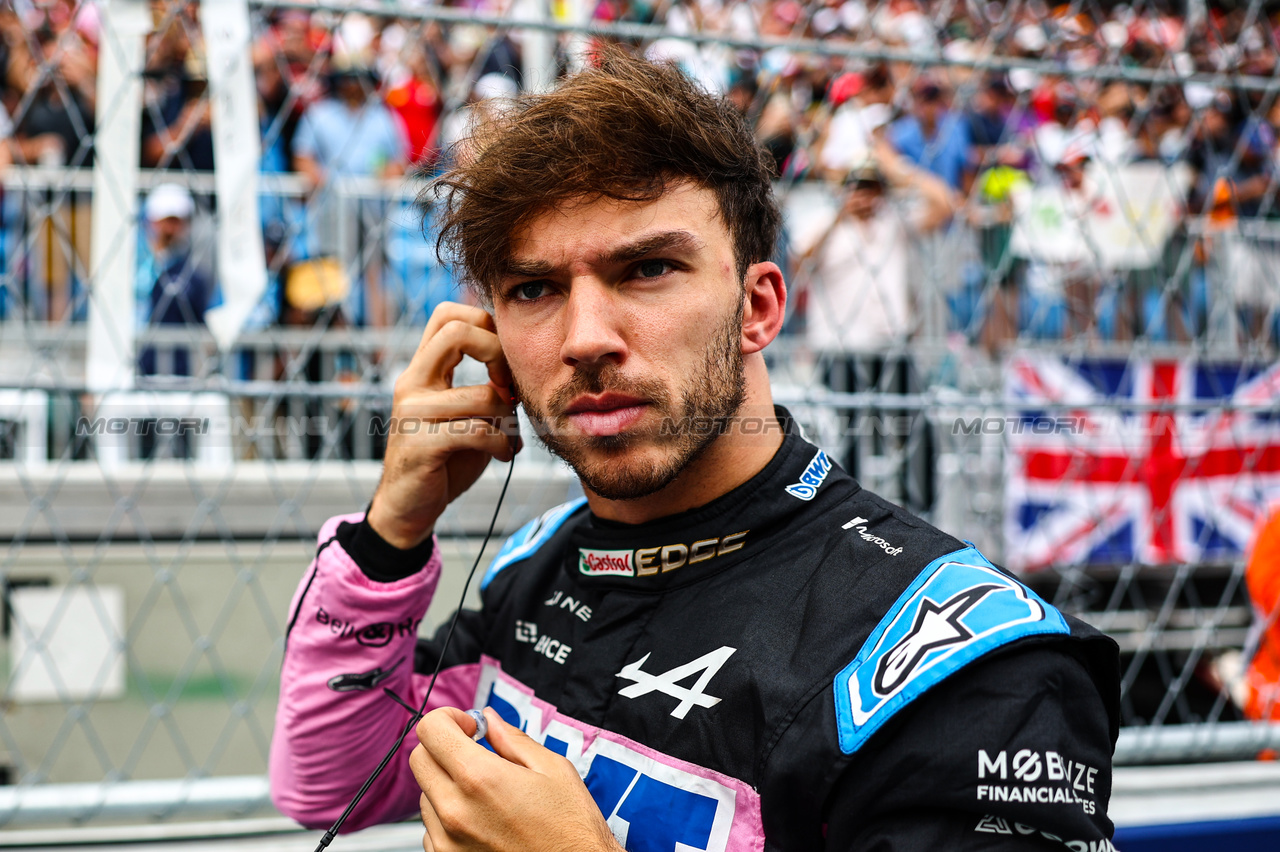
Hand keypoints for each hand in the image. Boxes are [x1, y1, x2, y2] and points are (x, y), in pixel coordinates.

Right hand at [367, 302, 518, 547]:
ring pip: (482, 395)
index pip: (447, 314)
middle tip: (509, 389)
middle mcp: (412, 383)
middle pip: (457, 332)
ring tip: (510, 436)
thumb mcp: (463, 416)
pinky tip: (504, 454)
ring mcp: (412, 413)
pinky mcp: (420, 445)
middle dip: (499, 355)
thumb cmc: (443, 459)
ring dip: (509, 419)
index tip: (501, 363)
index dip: (485, 325)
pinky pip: (477, 432)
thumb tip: (523, 374)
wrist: (408, 508)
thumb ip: (485, 390)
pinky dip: (502, 444)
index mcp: (422, 370)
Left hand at [410, 707, 621, 851]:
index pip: (431, 729)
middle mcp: (455, 811)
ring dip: (447, 783)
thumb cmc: (571, 829)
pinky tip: (482, 819)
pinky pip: (431, 827)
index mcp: (480, 778)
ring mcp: (447, 841)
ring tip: (486, 793)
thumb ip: (512, 739)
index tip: (471, 726)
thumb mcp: (553, 770)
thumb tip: (489, 720)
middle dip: (444, 747)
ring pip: (425, 794)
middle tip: (475, 751)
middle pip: (420, 759)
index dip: (449, 718)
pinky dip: (449, 816)